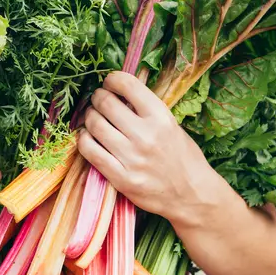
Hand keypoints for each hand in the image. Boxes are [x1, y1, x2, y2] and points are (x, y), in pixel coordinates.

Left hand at [78, 72, 216, 225]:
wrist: (191, 195)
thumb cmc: (182, 157)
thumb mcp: (171, 126)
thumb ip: (146, 111)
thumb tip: (117, 93)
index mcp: (161, 117)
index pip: (127, 85)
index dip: (112, 79)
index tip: (109, 83)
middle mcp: (146, 135)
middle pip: (106, 103)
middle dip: (97, 98)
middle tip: (97, 101)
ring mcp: (132, 158)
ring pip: (94, 125)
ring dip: (89, 118)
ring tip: (93, 119)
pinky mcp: (121, 178)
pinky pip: (90, 151)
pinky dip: (84, 140)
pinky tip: (88, 138)